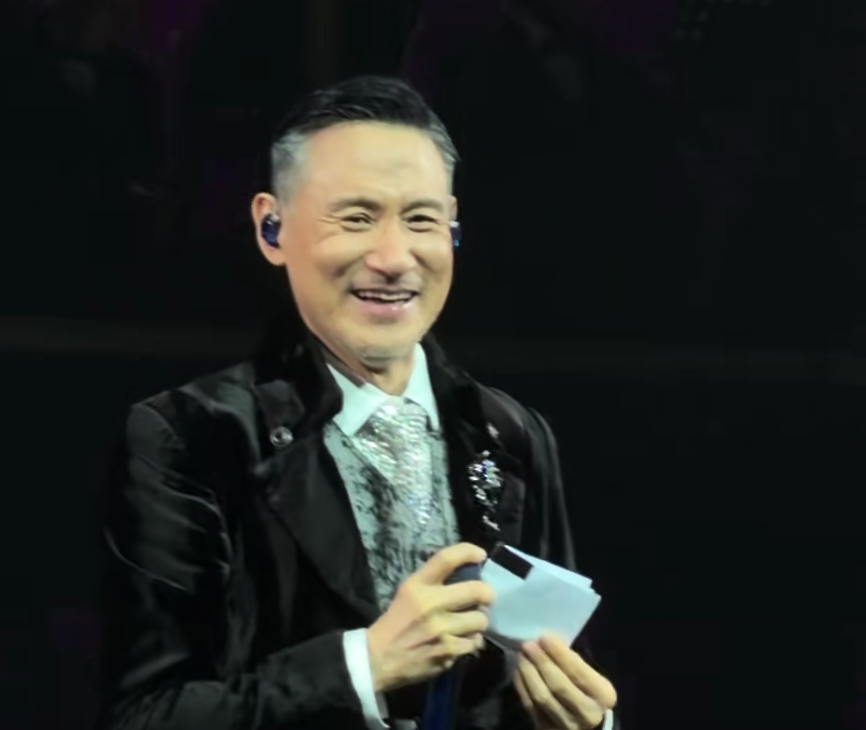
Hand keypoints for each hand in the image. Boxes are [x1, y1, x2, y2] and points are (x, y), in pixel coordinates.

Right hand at [366, 543, 494, 692]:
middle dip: (487, 593)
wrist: (379, 659)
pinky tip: (461, 641)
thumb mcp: (408, 592)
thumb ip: (433, 581)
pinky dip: (471, 641)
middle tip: (485, 597)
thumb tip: (467, 574)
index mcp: (418, 585)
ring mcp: (441, 630)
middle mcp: (431, 604)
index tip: (480, 555)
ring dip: (478, 621)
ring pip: (481, 619)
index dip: (468, 552)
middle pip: (476, 590)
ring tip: (470, 623)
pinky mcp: (448, 652)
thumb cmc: (396, 621)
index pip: (447, 559)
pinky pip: (475, 642)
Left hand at [513, 635, 616, 729]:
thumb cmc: (589, 690)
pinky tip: (518, 671)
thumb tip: (546, 643)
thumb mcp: (592, 675)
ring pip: (542, 698)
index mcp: (603, 695)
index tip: (544, 637)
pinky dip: (522, 686)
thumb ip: (574, 662)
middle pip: (559, 686)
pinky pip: (531, 707)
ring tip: (521, 656)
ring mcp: (567, 726)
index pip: (578, 673)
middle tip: (528, 645)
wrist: (588, 723)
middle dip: (541, 662)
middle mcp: (588, 714)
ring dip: (528, 673)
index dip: (559, 654)